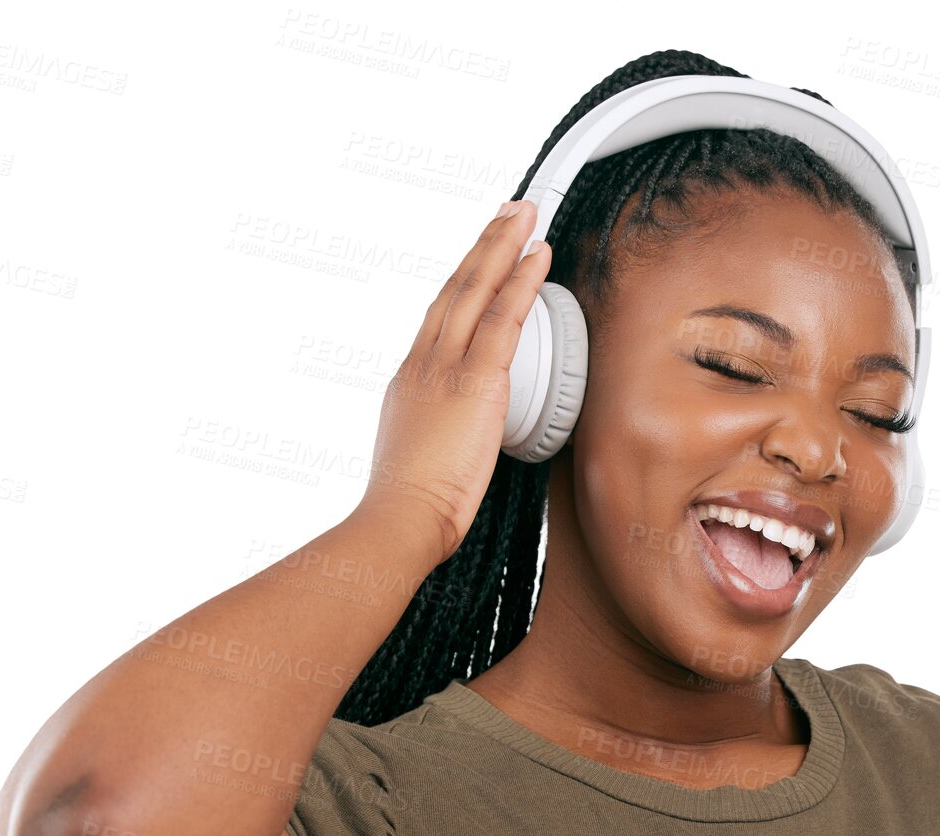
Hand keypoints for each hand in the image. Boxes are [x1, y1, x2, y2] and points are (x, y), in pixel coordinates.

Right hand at [361, 199, 551, 564]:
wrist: (401, 519)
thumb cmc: (411, 506)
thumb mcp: (417, 457)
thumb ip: (436, 434)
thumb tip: (451, 439)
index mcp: (410, 381)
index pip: (440, 318)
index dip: (463, 281)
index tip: (480, 256)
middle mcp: (424, 363)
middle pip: (457, 289)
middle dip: (484, 247)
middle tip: (508, 212)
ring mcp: (446, 368)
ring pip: (478, 291)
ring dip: (504, 246)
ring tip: (526, 214)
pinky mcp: (474, 382)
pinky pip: (503, 319)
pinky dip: (521, 282)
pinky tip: (538, 256)